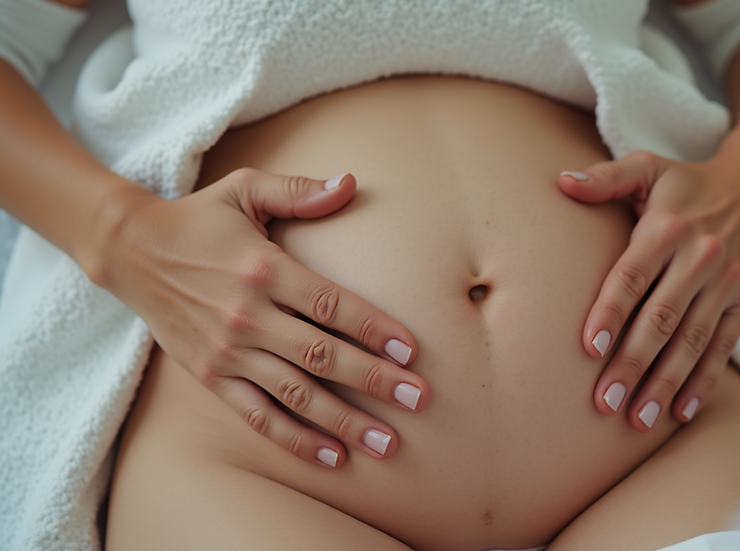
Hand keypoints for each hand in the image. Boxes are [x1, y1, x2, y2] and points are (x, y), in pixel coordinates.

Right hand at [91, 168, 428, 466]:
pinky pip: (258, 416)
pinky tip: (333, 455)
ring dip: (345, 420)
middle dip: (375, 380)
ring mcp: (228, 352)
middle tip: (418, 399)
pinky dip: (295, 438)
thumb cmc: (199, 219)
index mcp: (264, 270)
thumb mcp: (246, 189)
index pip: (331, 305)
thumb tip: (349, 183)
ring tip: (387, 442)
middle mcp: (247, 316)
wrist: (131, 252)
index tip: (411, 350)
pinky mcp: (211, 377)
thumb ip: (298, 190)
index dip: (374, 328)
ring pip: (296, 394)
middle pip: (322, 355)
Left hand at [558, 127, 739, 430]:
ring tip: (637, 419)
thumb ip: (605, 178)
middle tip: (604, 402)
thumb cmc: (687, 181)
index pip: (632, 275)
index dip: (610, 311)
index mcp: (667, 227)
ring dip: (664, 383)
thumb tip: (560, 182)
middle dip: (632, 363)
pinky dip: (704, 380)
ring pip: (692, 340)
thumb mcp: (648, 166)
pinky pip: (724, 345)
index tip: (588, 347)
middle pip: (661, 317)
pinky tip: (681, 411)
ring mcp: (729, 281)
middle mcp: (701, 256)